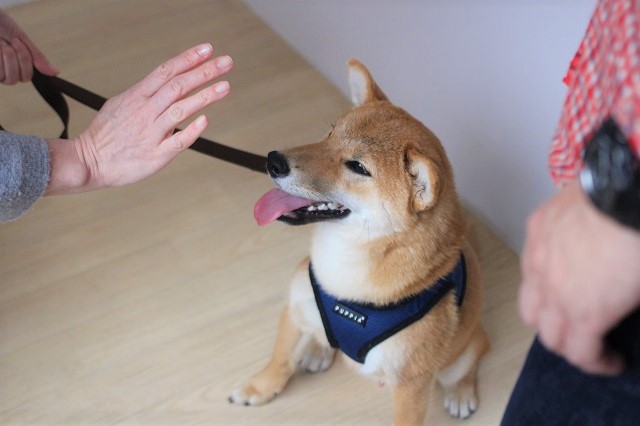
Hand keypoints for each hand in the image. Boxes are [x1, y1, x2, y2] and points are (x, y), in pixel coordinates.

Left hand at [0, 8, 58, 83]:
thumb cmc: (0, 24)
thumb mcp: (21, 38)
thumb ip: (37, 56)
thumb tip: (56, 72)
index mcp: (17, 65)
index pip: (28, 76)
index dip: (25, 60)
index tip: (17, 41)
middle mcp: (7, 72)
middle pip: (20, 79)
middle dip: (17, 60)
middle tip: (9, 44)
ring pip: (9, 80)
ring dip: (6, 59)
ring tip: (0, 43)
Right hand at [45, 43, 232, 194]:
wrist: (90, 162)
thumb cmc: (107, 134)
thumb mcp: (122, 103)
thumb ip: (146, 93)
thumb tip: (168, 81)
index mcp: (137, 96)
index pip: (166, 71)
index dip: (188, 58)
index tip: (208, 49)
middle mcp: (145, 111)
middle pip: (177, 86)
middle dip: (204, 72)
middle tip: (226, 63)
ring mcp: (151, 133)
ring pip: (180, 110)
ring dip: (205, 97)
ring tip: (225, 87)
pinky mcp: (156, 155)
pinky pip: (178, 141)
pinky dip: (192, 130)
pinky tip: (206, 120)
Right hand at [519, 179, 639, 374]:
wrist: (624, 188)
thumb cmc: (639, 238)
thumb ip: (623, 311)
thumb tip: (619, 312)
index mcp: (586, 311)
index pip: (578, 354)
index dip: (596, 363)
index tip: (611, 360)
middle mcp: (552, 291)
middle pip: (546, 335)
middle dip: (567, 344)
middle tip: (586, 340)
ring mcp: (537, 259)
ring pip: (528, 303)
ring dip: (544, 315)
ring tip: (563, 309)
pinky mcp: (535, 230)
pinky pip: (529, 264)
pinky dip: (540, 276)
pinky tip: (559, 266)